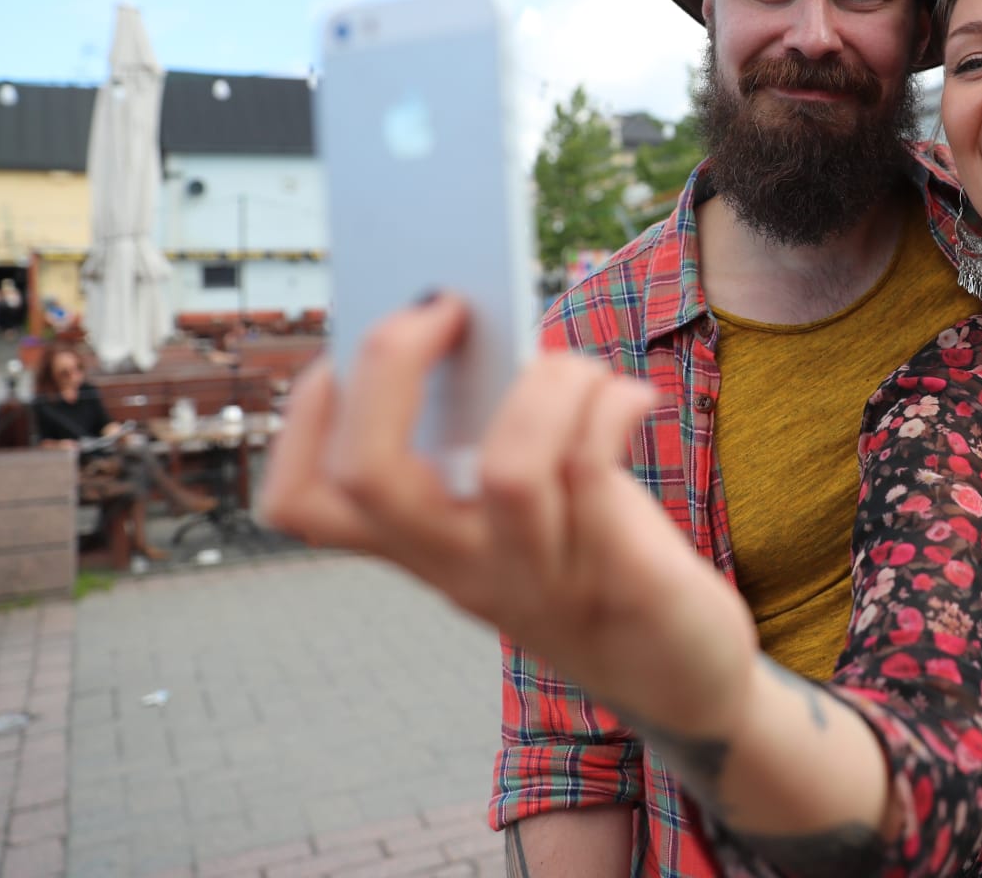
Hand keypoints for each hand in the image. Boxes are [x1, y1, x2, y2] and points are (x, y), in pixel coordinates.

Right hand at [257, 295, 759, 735]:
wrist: (680, 675)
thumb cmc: (600, 558)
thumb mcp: (527, 509)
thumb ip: (494, 440)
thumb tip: (480, 327)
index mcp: (425, 550)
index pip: (303, 504)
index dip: (301, 420)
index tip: (342, 353)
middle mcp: (463, 572)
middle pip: (371, 476)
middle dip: (391, 363)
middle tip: (446, 305)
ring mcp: (537, 581)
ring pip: (507, 469)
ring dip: (543, 385)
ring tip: (577, 367)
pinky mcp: (617, 578)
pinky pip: (595, 473)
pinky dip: (609, 406)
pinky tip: (630, 395)